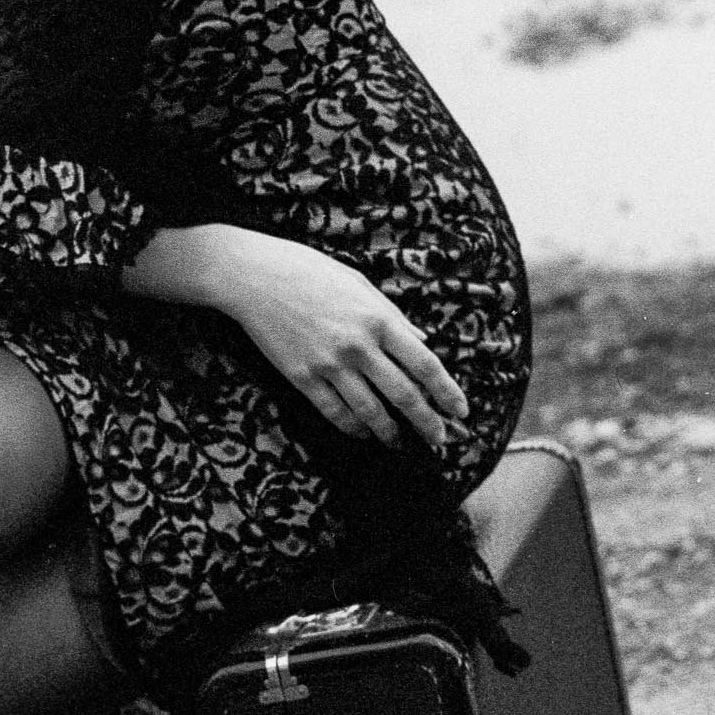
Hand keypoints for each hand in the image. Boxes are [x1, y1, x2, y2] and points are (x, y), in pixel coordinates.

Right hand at [214, 231, 467, 452]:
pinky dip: (353, 427)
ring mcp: (328, 364)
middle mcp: (358, 345)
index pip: (425, 364)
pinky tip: (363, 433)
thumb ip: (393, 314)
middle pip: (404, 395)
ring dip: (390, 433)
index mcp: (378, 318)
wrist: (253, 276)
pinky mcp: (302, 377)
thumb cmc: (308, 271)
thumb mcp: (359, 283)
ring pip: (370, 411)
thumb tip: (423, 339)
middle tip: (440, 439)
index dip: (447, 392)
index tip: (460, 410)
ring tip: (401, 443)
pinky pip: (334, 412)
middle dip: (427, 422)